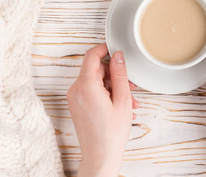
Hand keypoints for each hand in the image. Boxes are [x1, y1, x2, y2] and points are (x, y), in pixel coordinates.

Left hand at [67, 43, 138, 176]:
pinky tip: (120, 105)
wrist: (100, 156)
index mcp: (86, 86)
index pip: (91, 55)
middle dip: (115, 75)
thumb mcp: (122, 99)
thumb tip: (118, 56)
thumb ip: (120, 74)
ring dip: (113, 87)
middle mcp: (76, 90)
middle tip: (130, 85)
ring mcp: (75, 98)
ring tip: (129, 101)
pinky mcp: (77, 105)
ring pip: (96, 81)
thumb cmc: (111, 133)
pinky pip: (92, 91)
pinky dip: (106, 94)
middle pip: (96, 70)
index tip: (115, 49)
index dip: (104, 49)